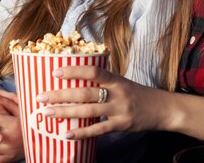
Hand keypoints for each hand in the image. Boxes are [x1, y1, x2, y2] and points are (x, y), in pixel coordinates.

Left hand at [36, 66, 169, 139]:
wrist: (163, 109)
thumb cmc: (138, 94)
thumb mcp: (123, 82)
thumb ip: (104, 81)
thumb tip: (77, 79)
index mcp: (116, 79)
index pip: (92, 72)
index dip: (73, 71)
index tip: (55, 72)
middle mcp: (117, 93)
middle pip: (85, 92)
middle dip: (60, 94)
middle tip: (40, 97)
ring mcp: (119, 110)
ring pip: (88, 111)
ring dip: (65, 112)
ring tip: (47, 113)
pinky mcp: (122, 125)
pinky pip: (98, 129)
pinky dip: (81, 132)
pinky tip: (66, 134)